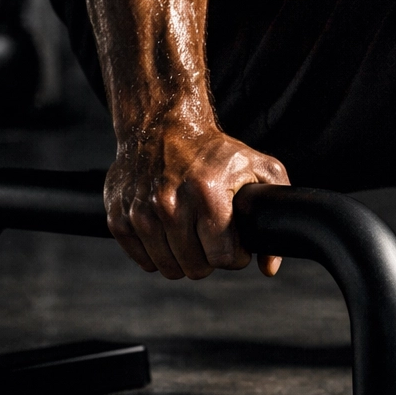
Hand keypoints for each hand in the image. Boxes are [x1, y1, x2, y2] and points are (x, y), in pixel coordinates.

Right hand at [105, 122, 290, 279]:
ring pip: (169, 268)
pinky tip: (168, 232)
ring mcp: (140, 212)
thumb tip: (269, 266)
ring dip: (183, 258)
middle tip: (212, 237)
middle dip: (209, 258)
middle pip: (195, 268)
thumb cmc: (214, 151)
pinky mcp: (119, 217)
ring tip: (191, 233)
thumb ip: (277, 208)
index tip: (234, 245)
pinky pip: (143, 260)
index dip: (234, 257)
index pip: (222, 258)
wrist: (163, 125)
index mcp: (206, 193)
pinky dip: (158, 253)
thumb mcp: (260, 168)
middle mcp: (169, 204)